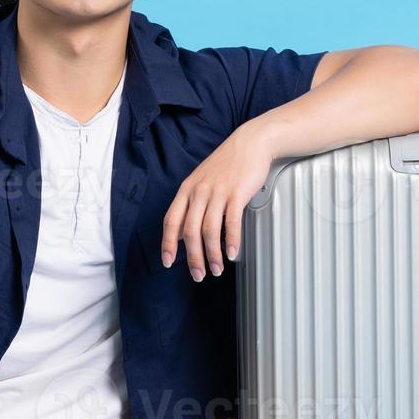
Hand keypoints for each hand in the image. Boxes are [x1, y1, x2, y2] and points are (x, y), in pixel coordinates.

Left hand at [161, 124, 275, 280]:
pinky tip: (232, 253)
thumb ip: (190, 205)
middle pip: (190, 231)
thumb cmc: (227, 164)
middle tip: (199, 274)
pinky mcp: (236, 193)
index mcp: (187, 190)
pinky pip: (231, 222)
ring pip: (209, 230)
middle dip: (193, 258)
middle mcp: (199, 191)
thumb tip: (179, 232)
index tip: (168, 263)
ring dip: (212, 255)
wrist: (250, 143)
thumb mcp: (201, 181)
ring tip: (216, 269)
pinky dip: (231, 241)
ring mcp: (217, 192)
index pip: (171, 221)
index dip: (168, 244)